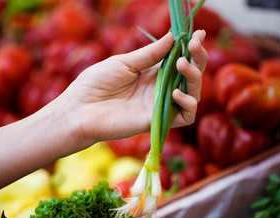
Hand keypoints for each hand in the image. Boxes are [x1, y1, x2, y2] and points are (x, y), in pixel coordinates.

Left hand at [57, 30, 207, 144]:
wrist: (80, 109)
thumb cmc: (96, 83)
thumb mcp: (124, 62)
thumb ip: (149, 54)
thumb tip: (172, 37)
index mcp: (152, 72)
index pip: (180, 60)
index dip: (191, 48)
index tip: (199, 34)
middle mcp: (160, 88)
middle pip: (190, 75)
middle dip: (198, 58)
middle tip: (195, 45)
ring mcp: (160, 105)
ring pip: (192, 93)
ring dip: (194, 77)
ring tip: (182, 64)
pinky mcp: (158, 120)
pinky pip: (185, 116)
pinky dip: (188, 103)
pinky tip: (176, 92)